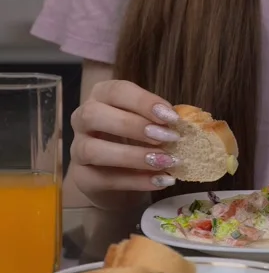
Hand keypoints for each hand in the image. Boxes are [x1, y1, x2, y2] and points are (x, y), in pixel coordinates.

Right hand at [70, 80, 179, 198]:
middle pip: (94, 115)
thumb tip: (187, 121)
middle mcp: (82, 118)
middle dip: (133, 125)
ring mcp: (77, 149)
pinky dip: (136, 181)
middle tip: (168, 137)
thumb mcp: (147, 122)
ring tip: (166, 161)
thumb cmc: (134, 137)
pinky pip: (104, 179)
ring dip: (133, 155)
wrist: (117, 175)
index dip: (143, 102)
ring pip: (93, 149)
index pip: (116, 91)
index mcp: (101, 96)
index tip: (171, 117)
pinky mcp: (82, 177)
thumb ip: (161, 119)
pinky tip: (161, 180)